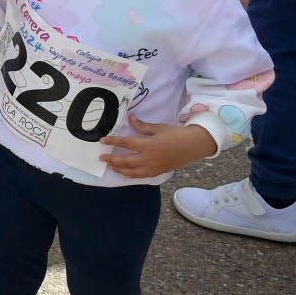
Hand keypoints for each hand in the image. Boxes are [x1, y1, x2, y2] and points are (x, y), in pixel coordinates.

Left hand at [99, 117, 216, 179]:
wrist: (193, 146)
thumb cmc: (176, 134)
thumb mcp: (158, 128)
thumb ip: (142, 126)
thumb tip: (131, 118)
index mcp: (148, 145)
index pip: (125, 144)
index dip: (112, 142)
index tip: (102, 140)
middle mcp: (148, 158)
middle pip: (125, 161)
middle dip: (112, 160)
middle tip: (102, 157)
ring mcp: (153, 167)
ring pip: (132, 172)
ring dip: (119, 169)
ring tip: (111, 166)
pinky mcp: (158, 172)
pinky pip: (142, 176)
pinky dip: (131, 175)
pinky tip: (125, 174)